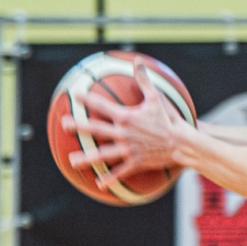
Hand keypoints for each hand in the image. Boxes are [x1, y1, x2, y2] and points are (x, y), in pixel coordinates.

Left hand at [61, 59, 188, 188]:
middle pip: (95, 129)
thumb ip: (144, 80)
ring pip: (103, 155)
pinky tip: (99, 183)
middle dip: (78, 126)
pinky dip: (110, 178)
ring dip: (86, 158)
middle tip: (64, 124)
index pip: (102, 106)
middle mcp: (123, 133)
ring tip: (72, 161)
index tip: (75, 95)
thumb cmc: (170, 118)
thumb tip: (138, 61)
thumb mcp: (156, 97)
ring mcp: (128, 149)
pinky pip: (120, 172)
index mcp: (126, 117)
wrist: (183, 143)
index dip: (87, 100)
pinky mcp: (135, 162)